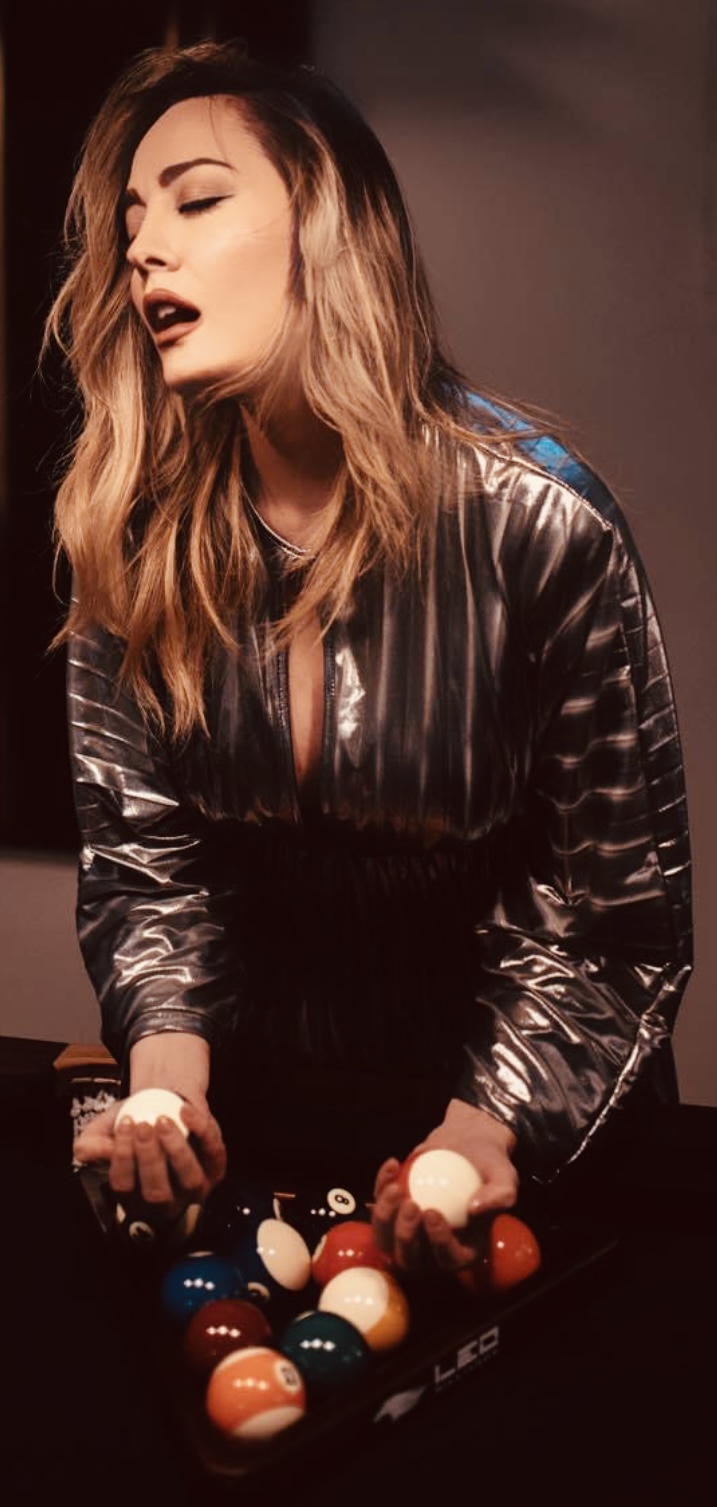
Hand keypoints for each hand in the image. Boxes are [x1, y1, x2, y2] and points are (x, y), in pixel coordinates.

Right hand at [72, 1033, 226, 1232]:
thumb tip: (87, 1153)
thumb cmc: (135, 1122)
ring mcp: (194, 1188)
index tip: (125, 1125)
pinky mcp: (216, 1168)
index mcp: (133, 1196)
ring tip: (163, 1121)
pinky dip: (202, 1132)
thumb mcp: (106, 1130)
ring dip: (176, 1150)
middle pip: (157, 1191)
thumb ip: (91, 1142)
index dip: (122, 1157)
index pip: (124, 1187)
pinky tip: (185, 1111)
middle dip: (149, 1158)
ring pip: (188, 1178)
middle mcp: (165, 1201)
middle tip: (144, 1125)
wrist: (166, 1104)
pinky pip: (213, 1153)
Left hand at [371, 1099, 517, 1277]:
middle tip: (411, 1203)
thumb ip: (499, 1195)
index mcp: (463, 1250)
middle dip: (406, 1235)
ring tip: (395, 1188)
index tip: (433, 1212)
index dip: (437, 1242)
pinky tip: (392, 1164)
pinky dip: (380, 1187)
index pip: (448, 1259)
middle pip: (410, 1259)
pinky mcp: (393, 1212)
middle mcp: (433, 1249)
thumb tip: (475, 1210)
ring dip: (384, 1218)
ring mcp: (410, 1233)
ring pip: (386, 1240)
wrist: (467, 1144)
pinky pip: (378, 1208)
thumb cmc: (489, 1166)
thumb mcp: (505, 1178)